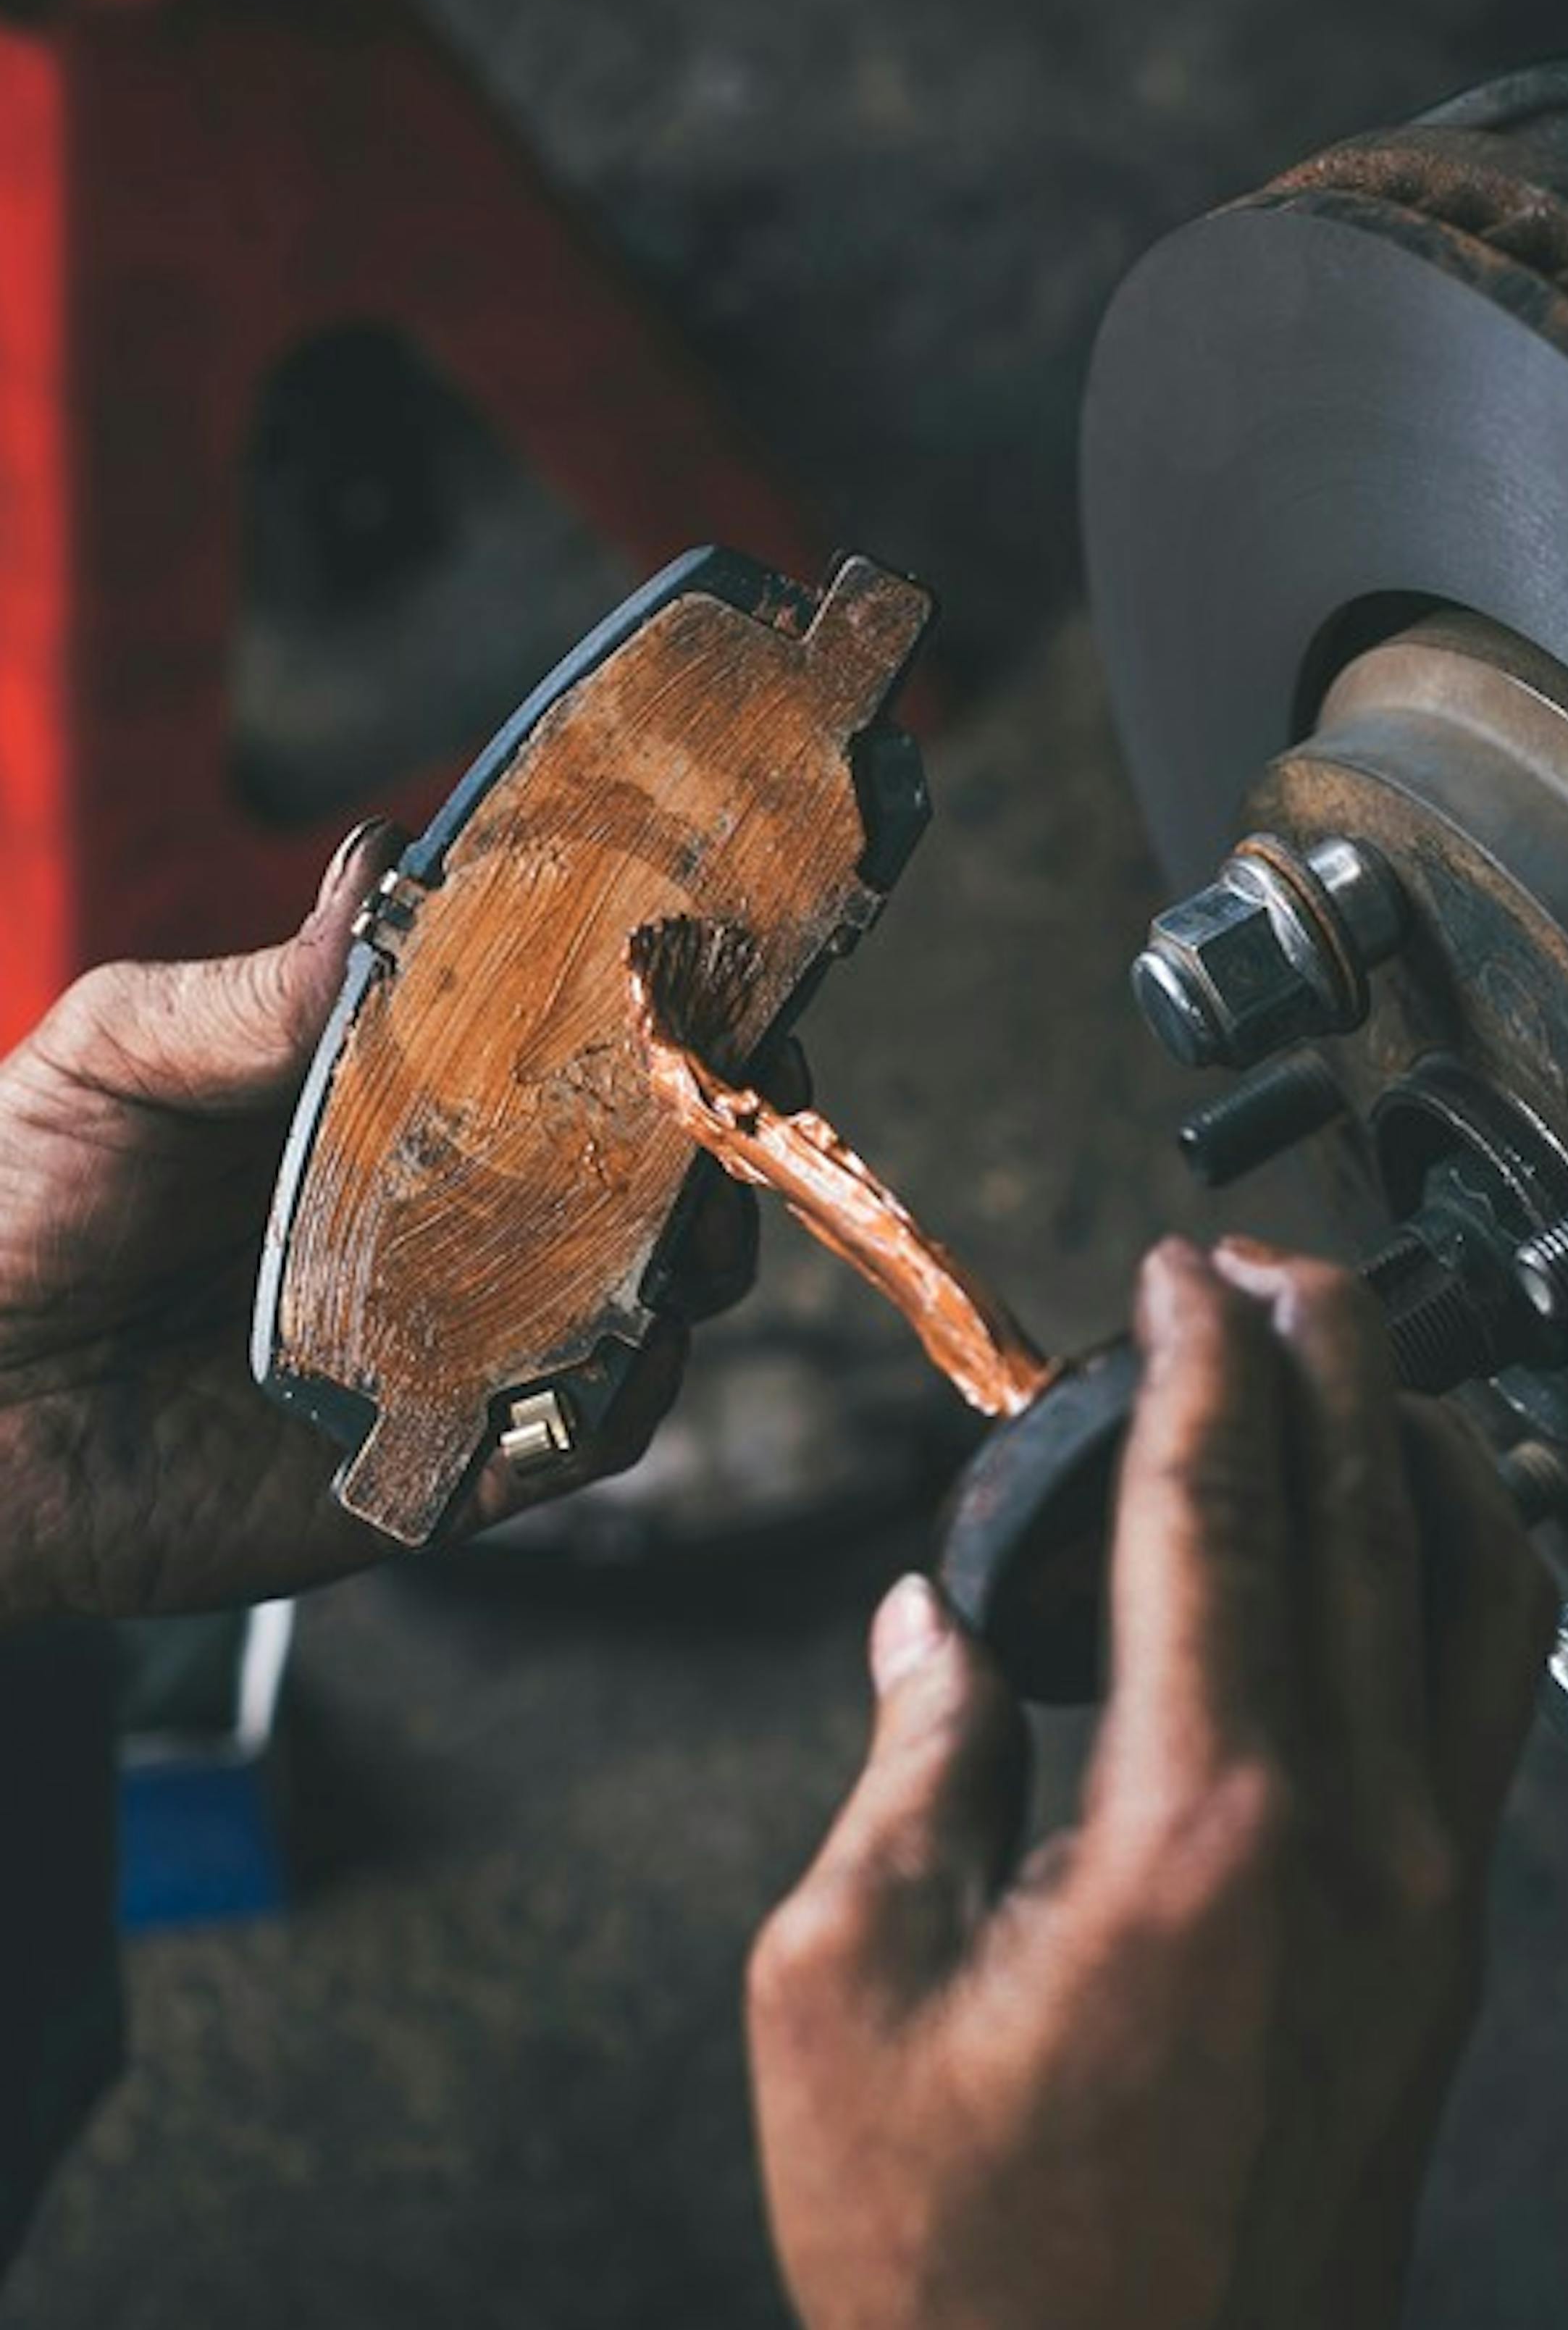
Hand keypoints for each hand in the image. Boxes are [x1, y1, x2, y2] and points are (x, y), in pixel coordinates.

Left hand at [0, 821, 757, 1625]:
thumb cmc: (7, 1214)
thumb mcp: (113, 1062)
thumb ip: (249, 991)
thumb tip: (384, 869)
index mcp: (400, 1110)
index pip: (566, 1046)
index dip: (655, 1007)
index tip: (708, 962)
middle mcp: (459, 1219)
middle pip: (647, 1168)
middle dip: (717, 1124)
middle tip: (734, 1082)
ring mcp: (467, 1339)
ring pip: (650, 1295)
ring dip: (696, 1250)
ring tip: (690, 1213)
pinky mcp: (454, 1460)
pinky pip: (589, 1429)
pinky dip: (630, 1381)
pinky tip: (627, 1334)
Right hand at [749, 1236, 1555, 2329]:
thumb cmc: (971, 2276)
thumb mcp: (846, 1999)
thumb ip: (910, 1769)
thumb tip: (931, 1624)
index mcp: (1201, 1829)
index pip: (1216, 1512)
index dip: (1198, 1360)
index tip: (1181, 1269)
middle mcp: (1358, 1840)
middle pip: (1372, 1513)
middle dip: (1331, 1350)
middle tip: (1272, 1261)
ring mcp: (1431, 1896)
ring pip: (1477, 1596)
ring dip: (1417, 1454)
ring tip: (1346, 1375)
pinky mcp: (1449, 1952)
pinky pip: (1482, 1705)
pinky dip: (1446, 1582)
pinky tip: (1386, 1555)